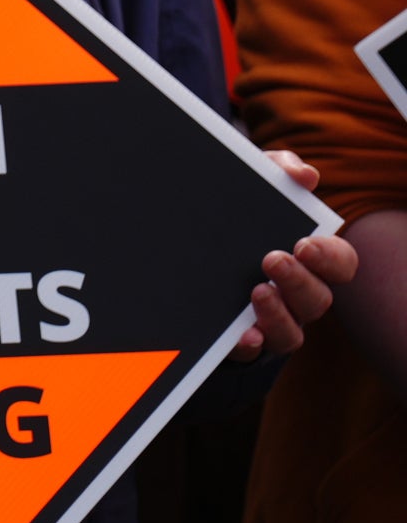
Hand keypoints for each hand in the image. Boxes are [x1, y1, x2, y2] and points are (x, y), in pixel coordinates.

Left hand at [232, 150, 357, 362]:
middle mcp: (296, 295)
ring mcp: (271, 320)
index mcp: (308, 260)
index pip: (339, 264)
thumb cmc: (235, 212)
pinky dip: (251, 344)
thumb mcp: (252, 183)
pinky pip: (253, 352)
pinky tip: (242, 333)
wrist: (182, 237)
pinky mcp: (242, 340)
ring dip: (279, 315)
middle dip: (300, 282)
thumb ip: (278, 170)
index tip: (306, 243)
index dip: (330, 257)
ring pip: (292, 333)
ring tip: (257, 292)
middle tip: (273, 259)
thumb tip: (305, 176)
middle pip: (318, 300)